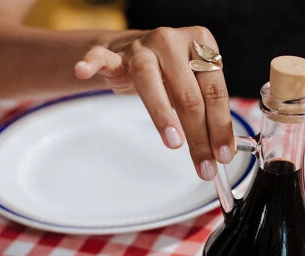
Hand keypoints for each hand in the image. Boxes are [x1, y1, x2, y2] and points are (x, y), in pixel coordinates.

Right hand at [74, 26, 234, 180]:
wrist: (132, 50)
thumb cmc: (167, 72)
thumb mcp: (192, 83)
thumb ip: (205, 110)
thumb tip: (220, 151)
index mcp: (200, 43)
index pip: (214, 91)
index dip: (220, 126)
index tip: (222, 155)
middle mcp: (171, 41)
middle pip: (187, 94)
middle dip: (198, 135)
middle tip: (203, 165)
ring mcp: (139, 47)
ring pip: (150, 81)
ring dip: (162, 115)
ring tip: (173, 143)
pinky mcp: (112, 55)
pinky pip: (100, 58)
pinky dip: (91, 63)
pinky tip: (82, 70)